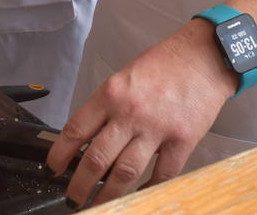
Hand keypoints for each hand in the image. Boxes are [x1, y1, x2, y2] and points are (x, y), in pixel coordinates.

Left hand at [46, 21, 235, 206]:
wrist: (203, 56)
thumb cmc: (164, 65)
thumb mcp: (124, 78)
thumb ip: (107, 107)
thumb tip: (89, 139)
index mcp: (111, 94)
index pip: (75, 130)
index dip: (59, 154)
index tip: (53, 168)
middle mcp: (130, 112)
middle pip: (96, 158)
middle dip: (80, 184)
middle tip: (73, 198)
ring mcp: (156, 128)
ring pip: (125, 172)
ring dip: (109, 195)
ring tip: (99, 205)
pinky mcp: (182, 140)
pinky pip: (162, 173)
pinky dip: (149, 188)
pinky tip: (140, 195)